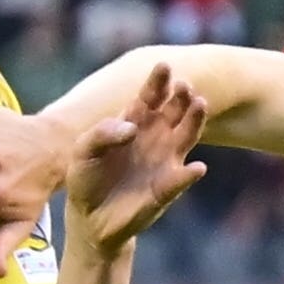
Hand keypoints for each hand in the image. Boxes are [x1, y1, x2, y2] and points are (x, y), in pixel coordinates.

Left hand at [63, 64, 207, 257]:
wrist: (90, 216)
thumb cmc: (87, 177)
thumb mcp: (83, 150)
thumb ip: (102, 133)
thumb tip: (132, 128)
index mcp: (134, 120)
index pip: (150, 95)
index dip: (158, 81)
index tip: (164, 67)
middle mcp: (156, 135)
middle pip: (175, 109)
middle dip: (181, 95)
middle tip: (184, 85)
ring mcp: (166, 160)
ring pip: (187, 135)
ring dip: (195, 121)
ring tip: (200, 105)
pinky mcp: (167, 188)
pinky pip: (181, 179)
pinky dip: (190, 174)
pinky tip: (197, 168)